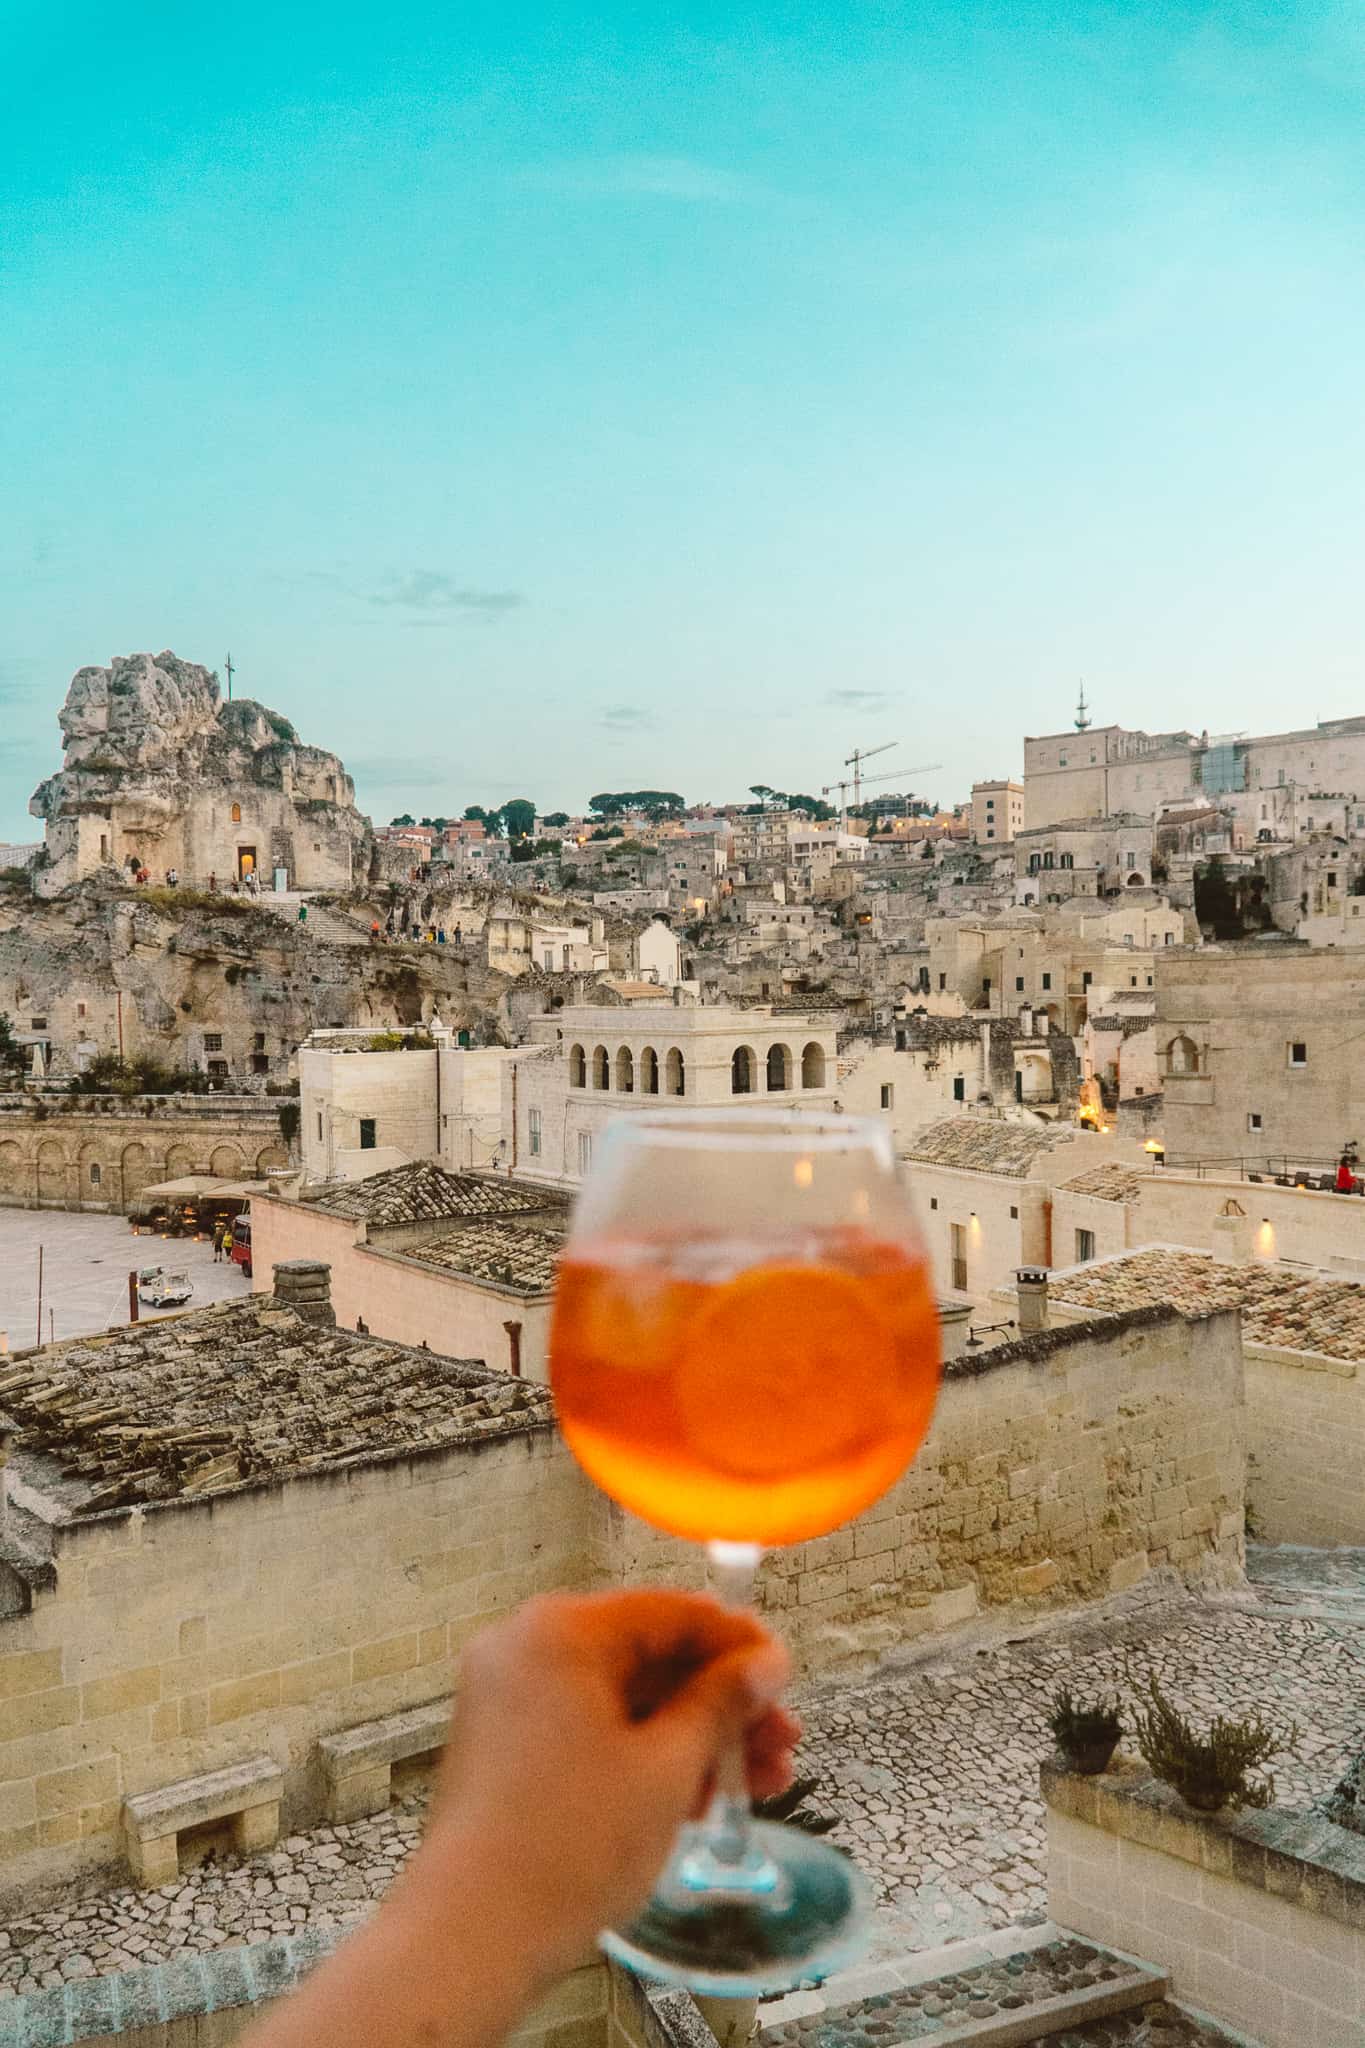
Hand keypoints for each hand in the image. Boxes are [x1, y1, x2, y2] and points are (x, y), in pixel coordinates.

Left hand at [404, 1590, 797, 1980]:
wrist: (472, 1937)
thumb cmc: (568, 1845)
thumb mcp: (666, 1766)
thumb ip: (721, 1702)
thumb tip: (766, 1661)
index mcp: (559, 1632)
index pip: (669, 1612)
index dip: (736, 1642)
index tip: (784, 1674)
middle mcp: (527, 1649)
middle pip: (648, 1657)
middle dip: (721, 1703)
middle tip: (781, 1738)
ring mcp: (512, 1700)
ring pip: (625, 1701)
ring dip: (693, 1736)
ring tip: (762, 1780)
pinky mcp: (508, 1749)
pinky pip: (592, 1731)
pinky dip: (645, 1757)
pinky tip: (704, 1797)